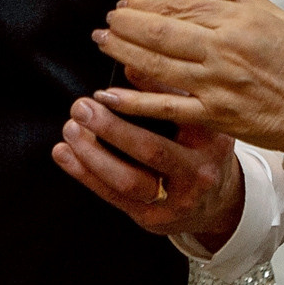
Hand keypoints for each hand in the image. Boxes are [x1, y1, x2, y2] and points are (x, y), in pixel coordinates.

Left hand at [53, 97, 246, 246]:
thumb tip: (130, 65)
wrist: (219, 201)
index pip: (176, 114)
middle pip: (151, 150)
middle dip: (111, 128)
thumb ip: (167, 91)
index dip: (140, 99)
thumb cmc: (202, 148)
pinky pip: (113, 196)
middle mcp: (198, 172)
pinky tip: (64, 153)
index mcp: (212, 139)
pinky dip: (84, 174)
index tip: (107, 89)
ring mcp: (176, 200)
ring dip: (92, 154)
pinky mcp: (153, 219)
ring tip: (71, 129)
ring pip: (128, 180)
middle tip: (82, 107)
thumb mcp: (197, 117)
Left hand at [93, 0, 283, 151]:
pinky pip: (167, 107)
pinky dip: (136, 101)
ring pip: (157, 64)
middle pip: (161, 32)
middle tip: (108, 20)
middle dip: (127, 23)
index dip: (147, 2)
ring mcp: (216, 84)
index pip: (181, 5)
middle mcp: (223, 50)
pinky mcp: (215, 115)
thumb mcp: (279, 16)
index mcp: (239, 21)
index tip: (128, 1)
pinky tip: (111, 93)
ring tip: (103, 42)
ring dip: (123, 52)